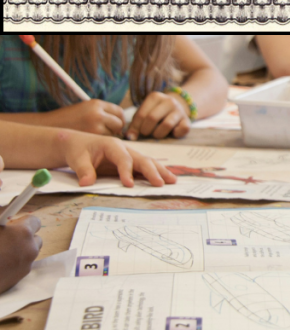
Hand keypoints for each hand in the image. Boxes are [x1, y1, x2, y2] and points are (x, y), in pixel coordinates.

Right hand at [0, 215, 41, 293]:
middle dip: (23, 237)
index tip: (12, 224)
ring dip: (19, 250)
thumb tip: (4, 214)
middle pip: (35, 238)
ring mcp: (26, 264)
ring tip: (1, 251)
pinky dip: (14, 263)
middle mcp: (30, 248)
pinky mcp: (21, 278)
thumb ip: (1, 219)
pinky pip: (22, 266)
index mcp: (22, 232)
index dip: (22, 221)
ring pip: (29, 253)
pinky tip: (0, 263)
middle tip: (6, 238)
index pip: (34, 220)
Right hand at [44, 99, 124, 135]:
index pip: (119, 112)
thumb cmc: (67, 119)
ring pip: (113, 133)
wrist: (47, 126)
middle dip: (116, 129)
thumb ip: (102, 113)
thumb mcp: (85, 109)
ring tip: (94, 135)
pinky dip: (100, 142)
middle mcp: (97, 113)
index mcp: (96, 104)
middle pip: (119, 123)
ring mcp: (95, 126)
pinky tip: (90, 141)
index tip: (114, 125)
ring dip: (108, 136)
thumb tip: (121, 123)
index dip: (118, 119)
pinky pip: (104, 141)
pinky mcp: (91, 137)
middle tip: (106, 133)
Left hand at [56, 130, 176, 186]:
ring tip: (172, 181)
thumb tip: (86, 183)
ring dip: (160, 171)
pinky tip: (166, 179)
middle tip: (160, 184)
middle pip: (142, 159)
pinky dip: (156, 173)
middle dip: (152, 171)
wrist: (77, 144)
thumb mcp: (76, 159)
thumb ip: (83, 170)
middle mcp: (125, 149)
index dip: (127, 172)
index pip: (124, 159)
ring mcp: (130, 155)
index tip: (129, 185)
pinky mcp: (131, 162)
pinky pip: (145, 167)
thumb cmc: (77, 150)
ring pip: (148, 162)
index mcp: (112, 145)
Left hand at [125, 91, 190, 140]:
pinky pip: (182, 130)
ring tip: (156, 134)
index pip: (141, 114)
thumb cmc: (155, 113)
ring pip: (167, 124)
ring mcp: (179, 110)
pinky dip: (175, 134)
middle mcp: (169, 101)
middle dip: (146, 130)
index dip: (135, 128)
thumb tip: (129, 137)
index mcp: (155, 97)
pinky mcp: (187, 121)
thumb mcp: (144, 114)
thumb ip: (135, 124)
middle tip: (145, 133)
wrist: (176, 108)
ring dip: (158, 134)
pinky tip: (171, 133)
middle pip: (152, 118)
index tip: (132, 136)